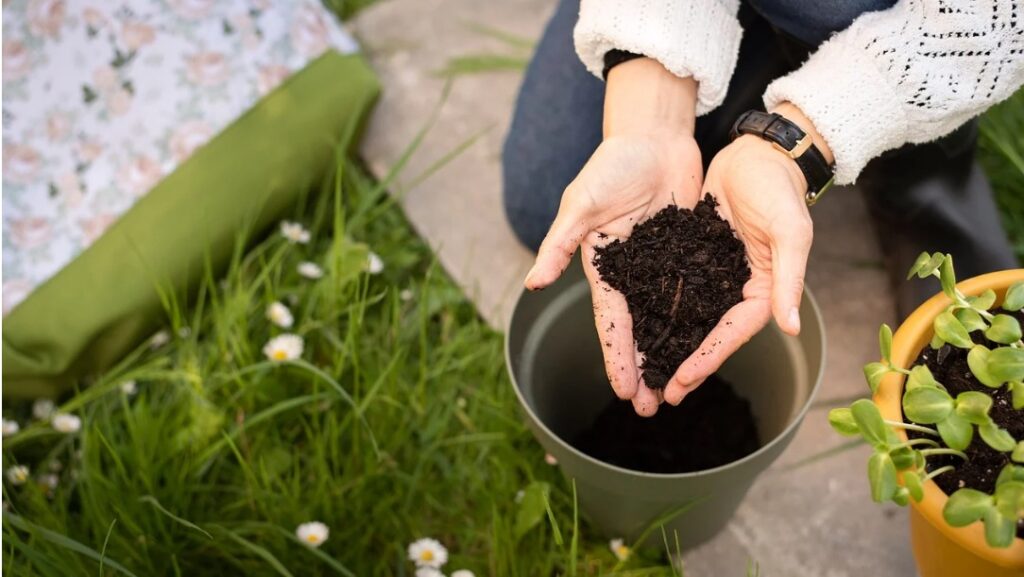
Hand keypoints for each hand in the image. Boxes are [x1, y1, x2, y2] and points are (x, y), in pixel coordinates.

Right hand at [524, 58, 700, 415]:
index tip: (626, 392)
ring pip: (668, 318)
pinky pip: (694, 290)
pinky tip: (708, 343)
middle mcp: (632, 273)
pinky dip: (698, 318)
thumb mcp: (581, 204)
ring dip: (671, 352)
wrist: (653, 135)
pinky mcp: (687, 251)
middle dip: (645, 369)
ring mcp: (661, 264)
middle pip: (640, 330)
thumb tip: (532, 284)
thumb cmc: (611, 165)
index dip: (618, 357)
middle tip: (653, 409)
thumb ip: (560, 244)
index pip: (612, 322)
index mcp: (604, 267)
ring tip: (680, 388)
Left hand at [662, 103, 827, 405]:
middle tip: (658, 396)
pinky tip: (637, 325)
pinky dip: (659, 309)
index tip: (682, 381)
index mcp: (764, 288)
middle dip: (683, 364)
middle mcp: (737, 287)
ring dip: (668, 344)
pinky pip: (675, 288)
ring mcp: (714, 272)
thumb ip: (790, 280)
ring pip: (688, 316)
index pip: (733, 332)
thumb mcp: (790, 232)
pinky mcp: (694, 255)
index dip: (708, 358)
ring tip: (643, 372)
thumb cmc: (779, 189)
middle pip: (708, 333)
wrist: (758, 153)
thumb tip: (790, 327)